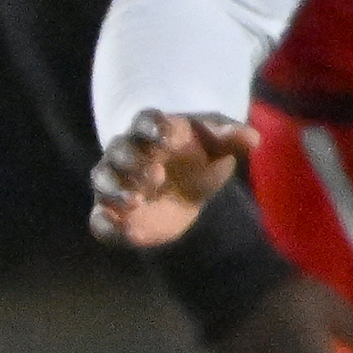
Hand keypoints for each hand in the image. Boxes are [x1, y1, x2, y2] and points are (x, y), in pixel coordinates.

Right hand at [90, 110, 258, 248]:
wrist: (186, 187)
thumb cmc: (201, 156)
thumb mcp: (220, 144)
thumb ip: (231, 138)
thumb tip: (253, 139)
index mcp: (154, 130)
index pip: (145, 121)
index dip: (153, 128)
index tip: (167, 139)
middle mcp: (128, 153)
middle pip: (119, 150)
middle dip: (132, 162)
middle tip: (157, 175)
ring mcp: (117, 182)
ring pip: (102, 179)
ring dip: (114, 190)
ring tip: (137, 202)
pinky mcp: (113, 212)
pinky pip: (99, 218)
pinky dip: (106, 224)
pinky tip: (125, 231)